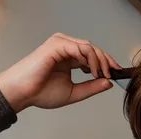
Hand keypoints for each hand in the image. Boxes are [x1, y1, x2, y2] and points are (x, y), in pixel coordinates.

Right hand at [0, 33, 120, 112]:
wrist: (24, 93)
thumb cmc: (42, 93)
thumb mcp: (74, 92)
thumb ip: (91, 87)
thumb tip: (108, 82)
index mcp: (69, 58)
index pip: (93, 56)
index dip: (107, 64)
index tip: (116, 75)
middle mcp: (66, 48)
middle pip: (94, 49)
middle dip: (107, 61)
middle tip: (113, 74)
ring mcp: (62, 44)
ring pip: (89, 47)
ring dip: (100, 60)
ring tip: (101, 75)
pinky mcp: (58, 44)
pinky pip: (81, 47)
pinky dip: (90, 59)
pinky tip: (92, 71)